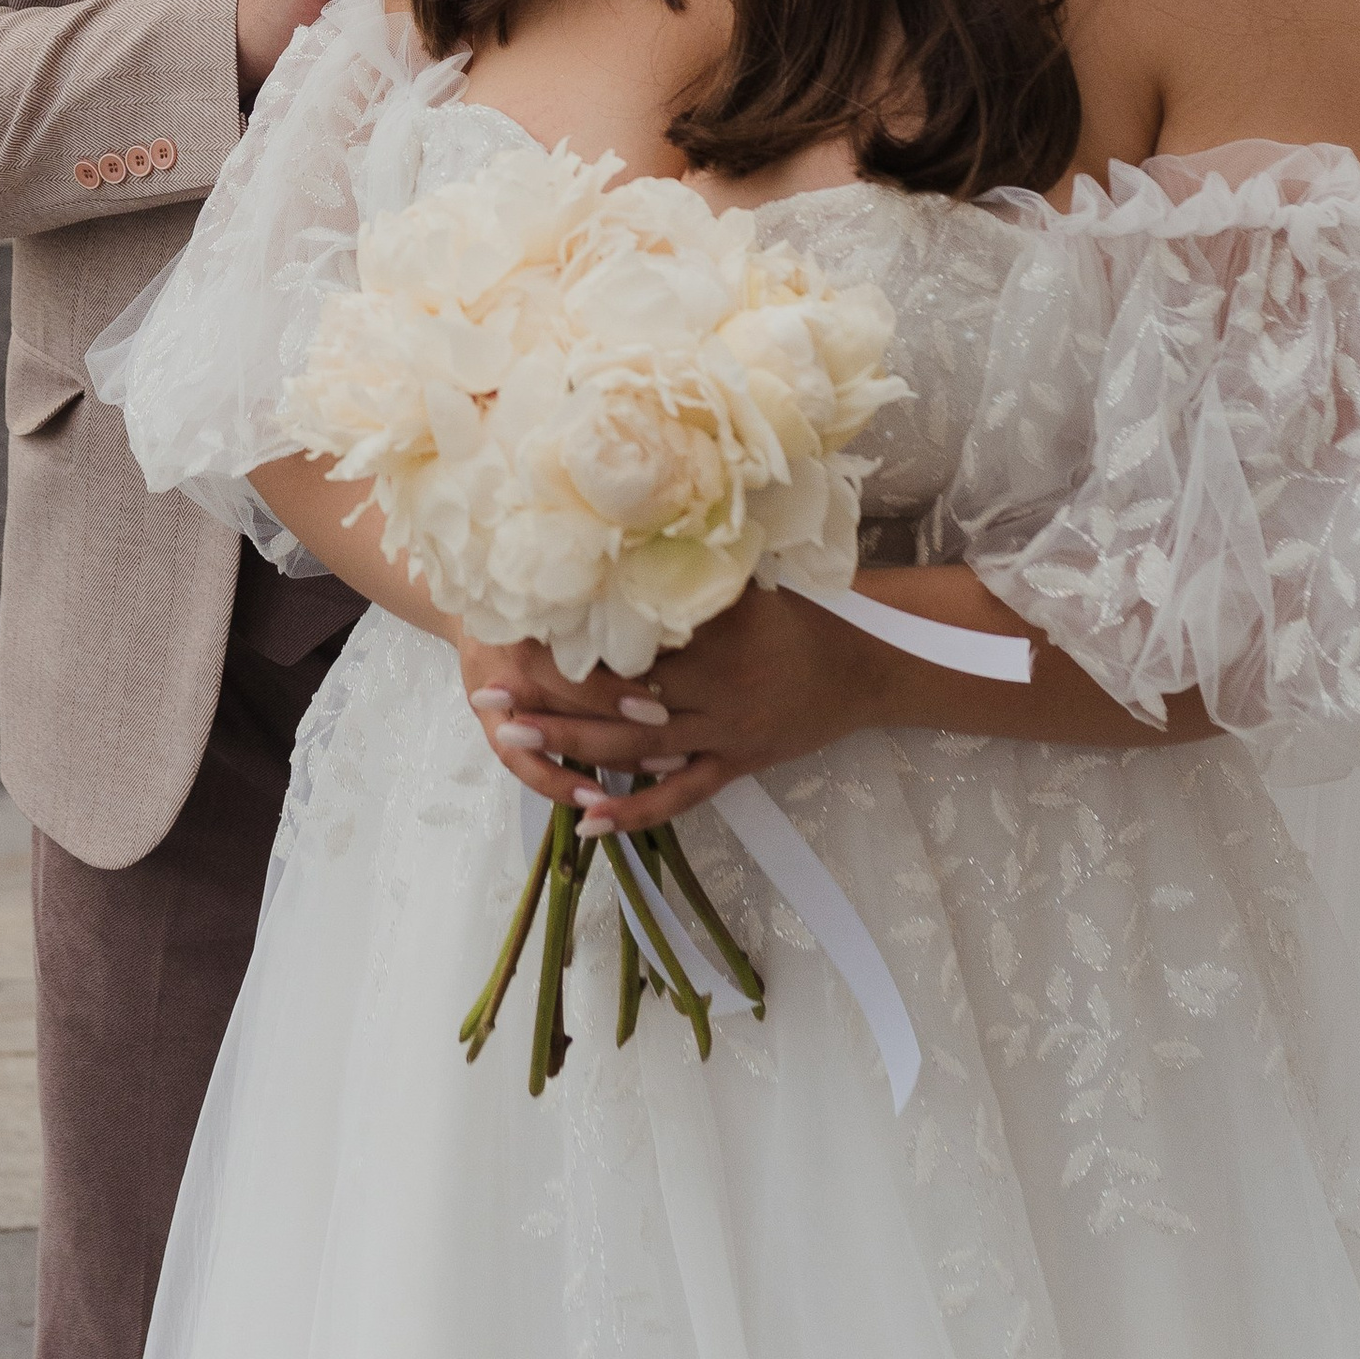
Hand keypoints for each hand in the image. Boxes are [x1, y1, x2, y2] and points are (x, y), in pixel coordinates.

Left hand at [459, 588, 894, 837]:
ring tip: (513, 739)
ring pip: (635, 749)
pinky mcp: (736, 767)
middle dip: (548, 696)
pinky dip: (634, 810)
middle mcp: (711, 692)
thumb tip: (628, 538)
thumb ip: (694, 572)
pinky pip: (679, 796)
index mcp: (712, 639)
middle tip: (488, 694)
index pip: (625, 642)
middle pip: (615, 698)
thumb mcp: (753, 582)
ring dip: (571, 747)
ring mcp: (722, 736)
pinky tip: (588, 820)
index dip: (568, 640)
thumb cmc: (810, 611)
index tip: (513, 629)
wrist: (871, 665)